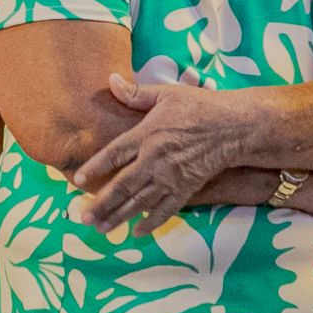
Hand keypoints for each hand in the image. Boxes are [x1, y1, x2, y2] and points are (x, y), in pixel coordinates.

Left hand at [73, 74, 244, 235]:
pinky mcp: (186, 188)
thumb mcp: (167, 94)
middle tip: (83, 218)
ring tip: (101, 229)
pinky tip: (138, 232)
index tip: (78, 180)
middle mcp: (156, 159)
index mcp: (148, 134)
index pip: (114, 154)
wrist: (233, 127)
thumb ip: (137, 93)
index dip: (95, 167)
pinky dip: (151, 222)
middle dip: (101, 204)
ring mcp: (171, 177)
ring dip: (119, 217)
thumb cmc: (200, 106)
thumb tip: (112, 80)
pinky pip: (165, 209)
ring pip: (140, 202)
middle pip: (123, 186)